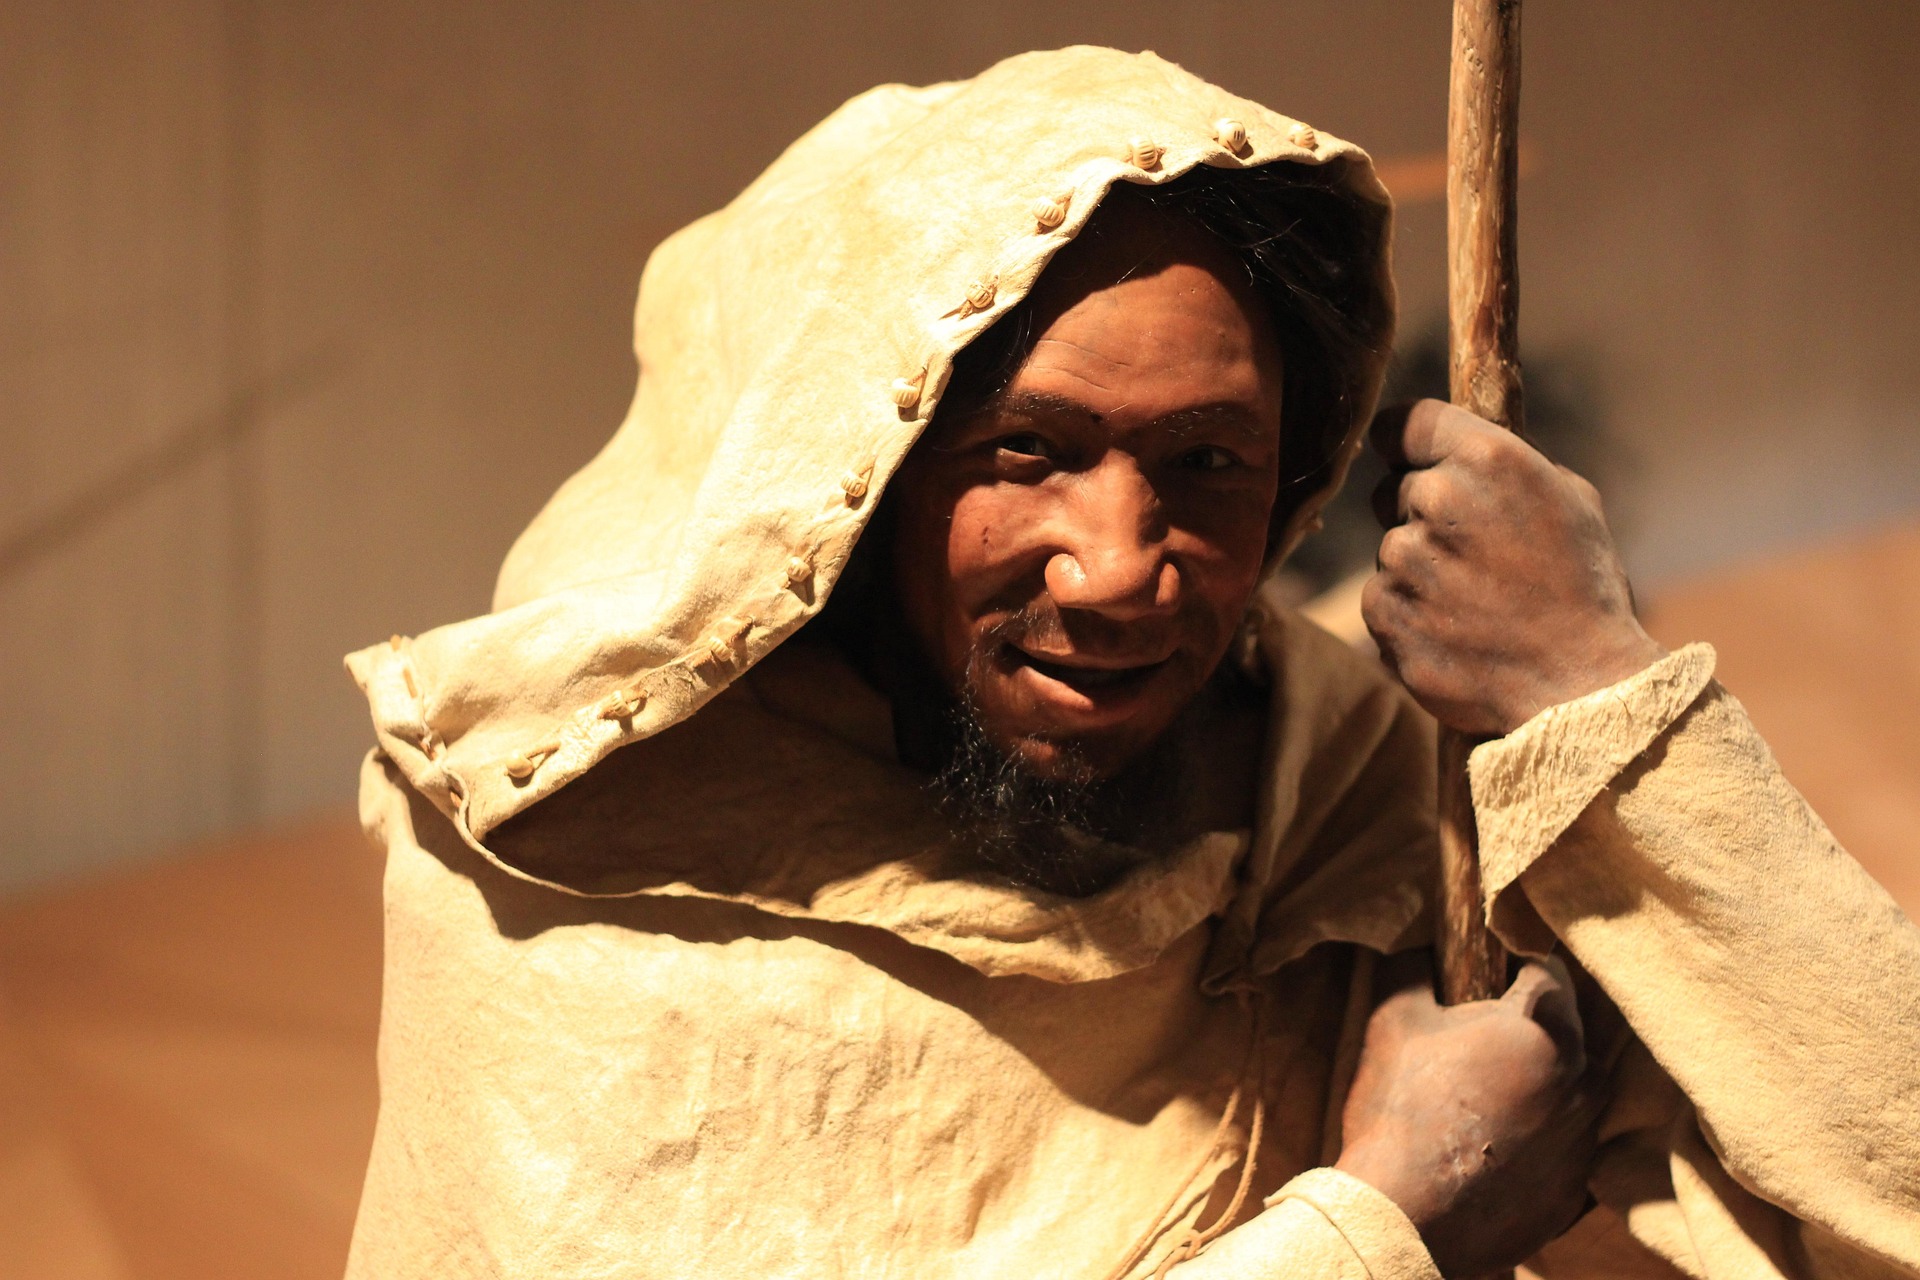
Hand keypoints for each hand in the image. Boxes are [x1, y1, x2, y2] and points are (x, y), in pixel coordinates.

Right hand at [1335, 952, 1599, 1276]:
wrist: (1409, 1213)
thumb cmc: (1403, 1107)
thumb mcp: (1395, 1019)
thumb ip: (1415, 970)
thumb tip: (1421, 947)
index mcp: (1544, 1028)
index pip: (1548, 973)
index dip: (1517, 967)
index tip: (1494, 976)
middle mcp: (1583, 1080)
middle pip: (1571, 1034)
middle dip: (1536, 1031)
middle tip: (1488, 1042)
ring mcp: (1586, 1140)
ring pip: (1576, 1093)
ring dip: (1546, 1087)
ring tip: (1495, 1099)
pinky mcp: (1577, 1190)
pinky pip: (1568, 1151)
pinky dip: (1542, 1144)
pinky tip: (1501, 1147)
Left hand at [1361, 400, 1665, 736]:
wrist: (1581, 686)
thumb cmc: (1584, 590)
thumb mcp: (1571, 500)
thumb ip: (1507, 467)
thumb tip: (1461, 458)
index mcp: (1488, 459)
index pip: (1405, 423)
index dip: (1406, 442)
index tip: (1409, 457)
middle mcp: (1437, 499)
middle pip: (1395, 490)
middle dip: (1423, 513)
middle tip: (1472, 552)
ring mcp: (1403, 559)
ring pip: (1390, 550)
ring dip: (1419, 568)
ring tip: (1475, 602)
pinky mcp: (1383, 611)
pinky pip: (1382, 598)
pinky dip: (1408, 613)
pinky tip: (1456, 631)